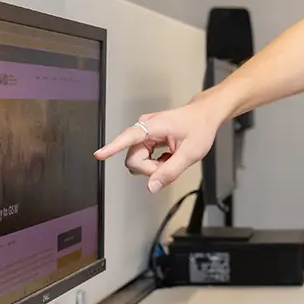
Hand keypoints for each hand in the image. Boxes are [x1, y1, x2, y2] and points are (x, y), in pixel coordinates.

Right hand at [94, 99, 228, 193]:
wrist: (205, 115)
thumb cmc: (199, 128)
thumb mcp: (190, 154)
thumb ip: (170, 171)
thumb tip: (151, 187)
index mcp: (153, 126)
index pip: (128, 137)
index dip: (113, 148)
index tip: (99, 155)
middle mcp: (144, 127)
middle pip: (134, 159)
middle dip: (151, 169)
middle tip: (170, 164)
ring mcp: (144, 133)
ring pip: (138, 160)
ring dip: (154, 166)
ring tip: (171, 158)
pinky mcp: (146, 138)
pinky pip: (143, 157)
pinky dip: (156, 162)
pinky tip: (168, 156)